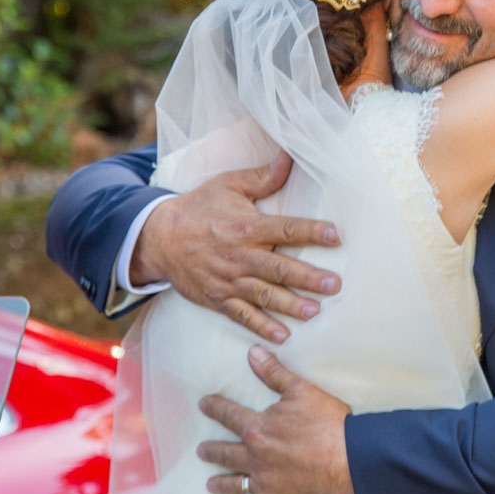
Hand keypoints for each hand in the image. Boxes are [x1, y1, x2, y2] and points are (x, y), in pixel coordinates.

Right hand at [131, 152, 342, 342]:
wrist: (158, 238)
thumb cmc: (198, 208)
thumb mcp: (228, 185)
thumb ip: (262, 177)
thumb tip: (289, 157)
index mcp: (246, 226)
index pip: (285, 229)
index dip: (311, 232)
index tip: (336, 236)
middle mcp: (240, 255)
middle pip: (278, 268)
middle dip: (308, 278)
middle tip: (334, 284)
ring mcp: (229, 280)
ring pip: (264, 295)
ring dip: (290, 305)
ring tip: (315, 312)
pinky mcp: (218, 298)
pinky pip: (242, 315)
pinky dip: (261, 327)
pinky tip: (282, 336)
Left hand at [198, 346, 355, 493]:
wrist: (351, 461)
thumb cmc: (328, 423)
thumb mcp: (301, 390)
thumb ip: (274, 373)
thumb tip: (252, 354)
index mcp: (258, 429)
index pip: (230, 415)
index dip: (215, 408)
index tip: (203, 405)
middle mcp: (256, 458)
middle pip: (227, 454)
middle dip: (212, 451)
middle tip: (201, 451)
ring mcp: (268, 484)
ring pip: (238, 485)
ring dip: (223, 484)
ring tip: (210, 485)